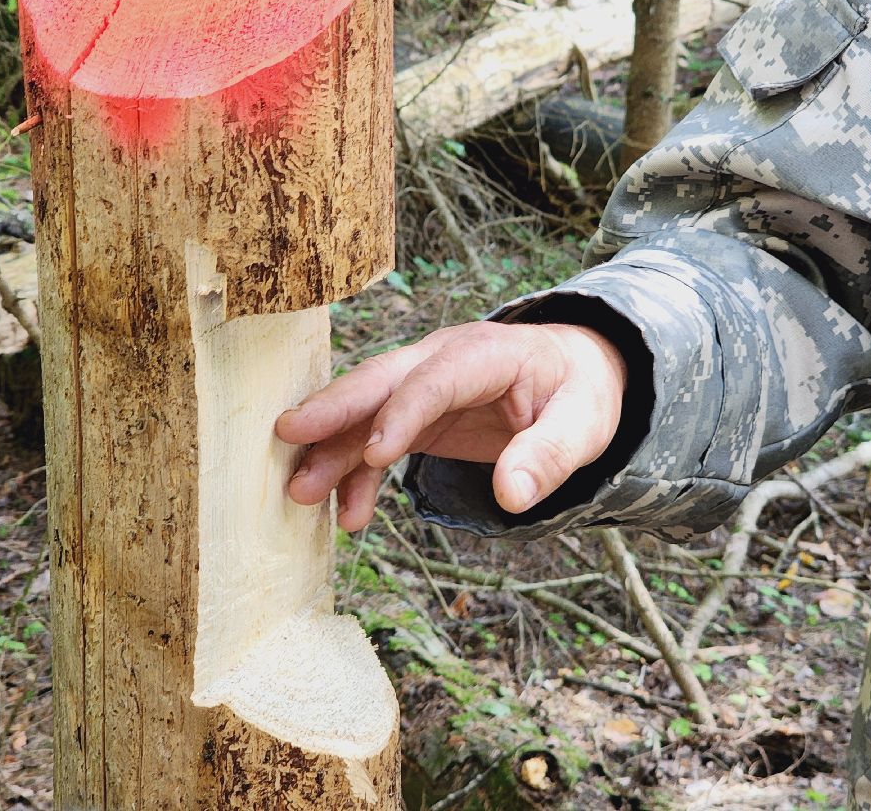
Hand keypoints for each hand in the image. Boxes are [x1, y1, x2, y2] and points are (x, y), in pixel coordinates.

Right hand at [277, 322, 626, 530]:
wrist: (574, 373)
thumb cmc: (580, 390)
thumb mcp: (584, 422)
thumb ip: (550, 455)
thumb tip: (513, 497)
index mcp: (486, 353)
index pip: (437, 378)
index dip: (404, 412)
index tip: (376, 453)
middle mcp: (442, 361)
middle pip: (380, 381)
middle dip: (333, 409)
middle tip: (287, 435)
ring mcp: (422, 387)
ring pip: (365, 414)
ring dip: (331, 452)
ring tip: (301, 496)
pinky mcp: (415, 416)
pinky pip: (373, 442)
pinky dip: (356, 477)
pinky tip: (350, 517)